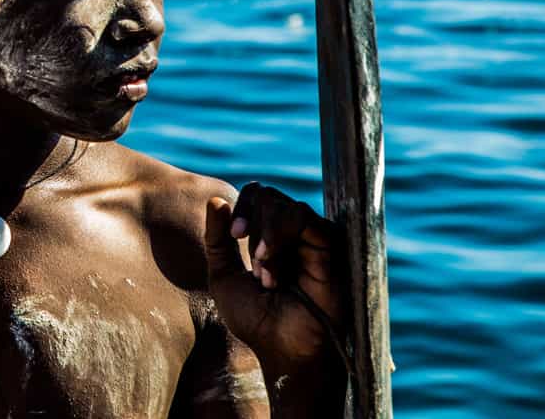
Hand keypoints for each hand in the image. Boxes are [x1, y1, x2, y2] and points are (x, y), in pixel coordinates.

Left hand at [204, 183, 345, 374]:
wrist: (283, 349)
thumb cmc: (255, 320)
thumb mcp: (224, 276)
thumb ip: (216, 238)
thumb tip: (215, 199)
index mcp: (270, 235)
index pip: (257, 195)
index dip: (242, 208)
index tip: (234, 235)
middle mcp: (293, 232)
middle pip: (267, 195)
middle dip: (252, 225)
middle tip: (252, 260)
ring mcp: (312, 236)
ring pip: (283, 204)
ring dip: (266, 238)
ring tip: (267, 275)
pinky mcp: (328, 243)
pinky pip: (301, 215)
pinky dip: (280, 235)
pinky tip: (272, 265)